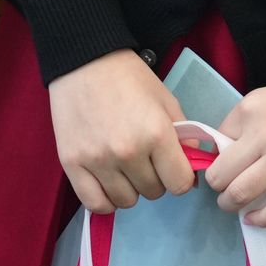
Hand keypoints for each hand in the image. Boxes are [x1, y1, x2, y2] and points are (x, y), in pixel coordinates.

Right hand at [48, 48, 192, 212]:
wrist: (84, 61)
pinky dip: (105, 200)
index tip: (173, 167)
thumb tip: (193, 169)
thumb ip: (183, 136)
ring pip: (126, 201)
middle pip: (153, 192)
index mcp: (156, 133)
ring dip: (130, 189)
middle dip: (155, 178)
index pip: (180, 184)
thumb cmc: (129, 77)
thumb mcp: (165, 101)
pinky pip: (95, 204)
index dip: (181, 177)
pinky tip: (108, 183)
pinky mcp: (71, 164)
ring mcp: (97, 160)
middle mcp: (127, 152)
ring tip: (125, 168)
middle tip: (146, 159)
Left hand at [208, 74, 265, 227]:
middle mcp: (261, 134)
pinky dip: (263, 219)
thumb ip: (247, 123)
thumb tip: (229, 152)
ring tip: (234, 207)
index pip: (216, 142)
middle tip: (224, 191)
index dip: (216, 157)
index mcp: (249, 111)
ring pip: (242, 193)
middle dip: (217, 187)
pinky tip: (255, 220)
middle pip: (221, 173)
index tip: (223, 166)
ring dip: (231, 205)